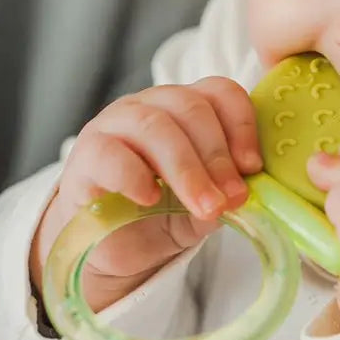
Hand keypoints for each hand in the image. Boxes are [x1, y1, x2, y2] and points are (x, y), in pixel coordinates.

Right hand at [30, 79, 261, 311]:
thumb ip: (224, 193)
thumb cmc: (161, 215)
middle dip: (217, 156)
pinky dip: (135, 175)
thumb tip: (244, 193)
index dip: (242, 124)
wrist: (111, 248)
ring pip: (154, 126)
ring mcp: (114, 124)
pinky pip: (110, 153)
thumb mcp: (203, 205)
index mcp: (186, 109)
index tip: (253, 167)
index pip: (219, 91)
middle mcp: (151, 106)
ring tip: (205, 206)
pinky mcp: (86, 154)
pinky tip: (151, 199)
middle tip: (233, 198)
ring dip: (186, 169)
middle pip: (190, 108)